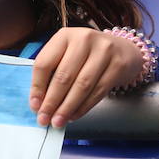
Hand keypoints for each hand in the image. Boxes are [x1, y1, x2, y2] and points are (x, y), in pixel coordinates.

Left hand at [29, 27, 144, 127]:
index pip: (44, 63)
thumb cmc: (88, 54)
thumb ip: (52, 72)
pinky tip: (74, 116)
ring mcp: (104, 51)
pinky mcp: (118, 65)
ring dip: (67, 108)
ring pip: (82, 86)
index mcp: (64, 36)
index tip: (34, 106)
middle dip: (52, 102)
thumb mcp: (67, 53)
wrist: (124, 49)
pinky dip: (84, 107)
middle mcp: (84, 40)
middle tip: (44, 119)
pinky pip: (98, 91)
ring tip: (58, 121)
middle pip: (63, 76)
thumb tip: (39, 103)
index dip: (37, 87)